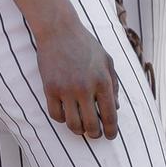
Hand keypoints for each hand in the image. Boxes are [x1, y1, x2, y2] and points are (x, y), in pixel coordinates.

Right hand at [35, 24, 119, 139]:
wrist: (59, 30)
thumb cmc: (86, 44)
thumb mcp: (106, 60)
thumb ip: (114, 84)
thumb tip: (115, 108)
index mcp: (102, 81)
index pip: (110, 115)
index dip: (111, 130)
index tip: (110, 136)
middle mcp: (85, 88)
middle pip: (91, 125)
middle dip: (95, 134)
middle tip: (95, 134)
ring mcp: (66, 89)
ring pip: (72, 124)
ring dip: (78, 130)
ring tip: (81, 128)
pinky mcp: (50, 89)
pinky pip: (56, 115)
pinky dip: (62, 119)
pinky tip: (66, 115)